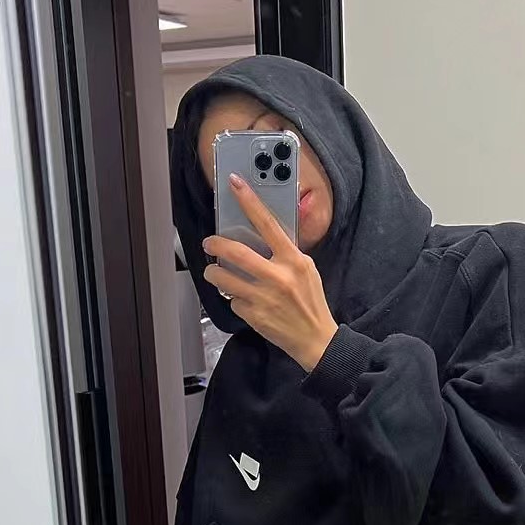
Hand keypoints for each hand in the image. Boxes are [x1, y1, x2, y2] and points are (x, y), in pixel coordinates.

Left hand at [202, 173, 338, 371]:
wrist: (315, 339)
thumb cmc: (310, 302)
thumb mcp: (306, 270)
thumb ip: (286, 253)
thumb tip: (262, 236)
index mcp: (293, 260)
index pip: (268, 224)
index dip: (250, 201)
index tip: (235, 184)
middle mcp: (278, 277)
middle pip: (235, 252)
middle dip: (215, 244)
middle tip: (209, 243)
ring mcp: (263, 297)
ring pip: (223, 278)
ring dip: (213, 272)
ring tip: (215, 271)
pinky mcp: (253, 316)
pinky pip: (232, 300)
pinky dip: (233, 298)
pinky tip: (243, 300)